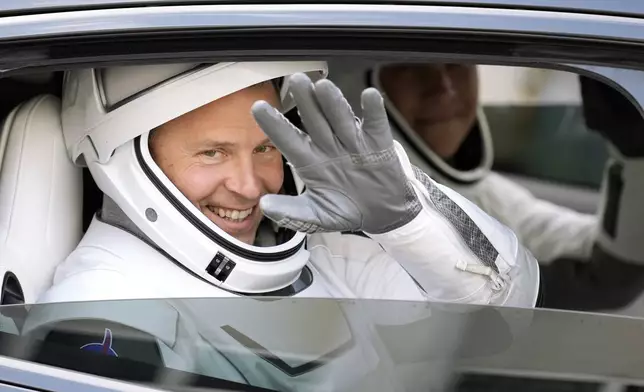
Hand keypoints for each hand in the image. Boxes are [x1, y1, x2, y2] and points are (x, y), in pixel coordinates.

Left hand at [251, 73, 420, 233]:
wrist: (381, 214)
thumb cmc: (346, 210)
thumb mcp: (316, 215)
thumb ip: (291, 211)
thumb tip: (264, 205)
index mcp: (310, 161)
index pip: (288, 139)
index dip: (274, 124)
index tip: (258, 108)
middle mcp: (329, 146)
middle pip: (314, 121)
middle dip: (305, 102)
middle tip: (296, 82)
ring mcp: (353, 142)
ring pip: (340, 118)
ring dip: (333, 103)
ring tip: (324, 87)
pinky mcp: (378, 143)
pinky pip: (374, 124)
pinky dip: (373, 111)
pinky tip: (369, 96)